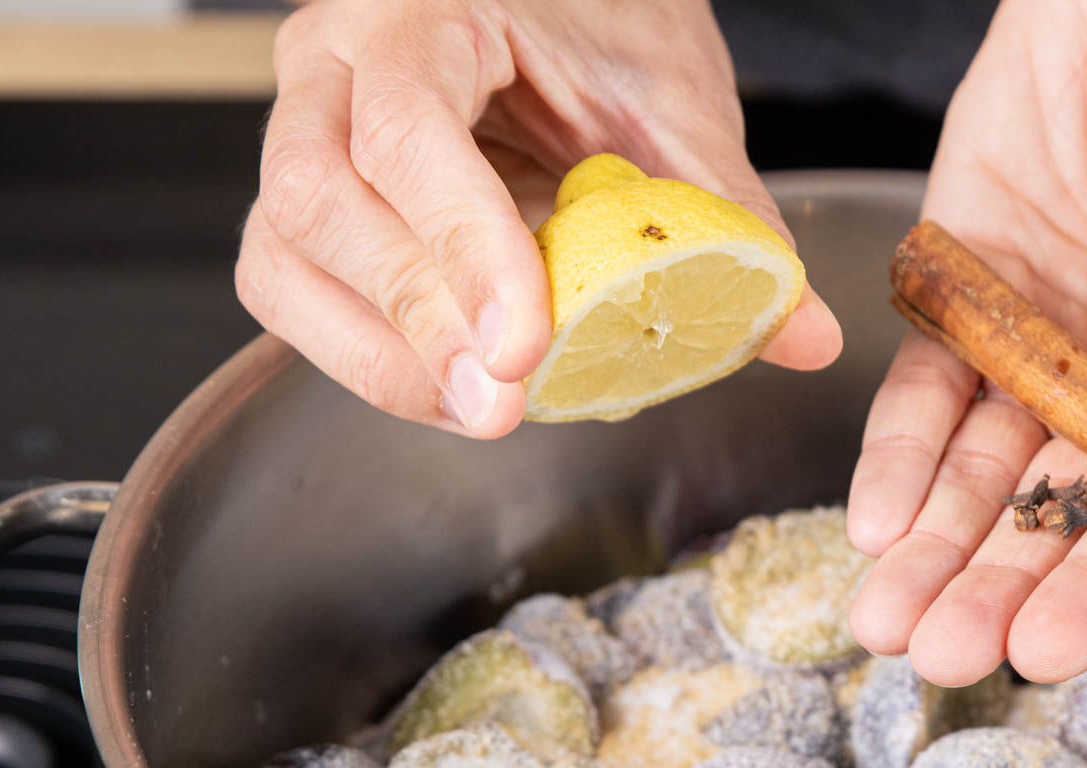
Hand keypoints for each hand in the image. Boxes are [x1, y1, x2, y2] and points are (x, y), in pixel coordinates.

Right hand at [235, 0, 839, 437]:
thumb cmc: (600, 19)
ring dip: (381, 353)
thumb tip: (803, 334)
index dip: (459, 243)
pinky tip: (452, 386)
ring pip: (283, 256)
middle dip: (413, 319)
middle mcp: (335, 62)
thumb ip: (730, 215)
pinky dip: (367, 352)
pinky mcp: (313, 200)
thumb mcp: (674, 102)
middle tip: (502, 403)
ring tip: (484, 409)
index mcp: (420, 10)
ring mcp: (305, 128)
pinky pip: (296, 287)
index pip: (408, 128)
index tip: (521, 343)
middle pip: (317, 200)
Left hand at [848, 0, 1086, 684]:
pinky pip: (924, 395)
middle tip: (936, 653)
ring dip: (930, 547)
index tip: (1044, 650)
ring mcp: (1036, 354)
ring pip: (977, 477)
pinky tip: (871, 518)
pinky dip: (896, 455)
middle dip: (991, 589)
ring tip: (881, 616)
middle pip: (1052, 520)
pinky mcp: (961, 302)